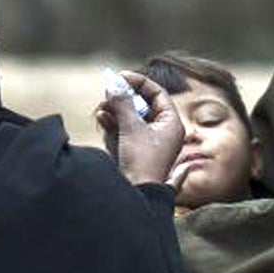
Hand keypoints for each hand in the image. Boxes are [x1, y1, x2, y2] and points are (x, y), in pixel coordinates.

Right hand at [103, 70, 185, 187]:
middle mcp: (163, 132)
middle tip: (108, 92)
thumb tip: (114, 85)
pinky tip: (102, 118)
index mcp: (171, 124)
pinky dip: (114, 123)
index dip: (139, 82)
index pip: (158, 94)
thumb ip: (122, 104)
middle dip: (124, 98)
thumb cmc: (141, 162)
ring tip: (102, 108)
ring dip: (116, 110)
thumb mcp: (131, 128)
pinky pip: (125, 131)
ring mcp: (149, 142)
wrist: (135, 195)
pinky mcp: (135, 152)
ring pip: (132, 117)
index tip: (120, 77)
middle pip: (143, 105)